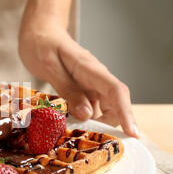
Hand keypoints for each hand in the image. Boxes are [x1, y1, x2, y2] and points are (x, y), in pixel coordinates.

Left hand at [19, 16, 138, 137]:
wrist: (38, 31)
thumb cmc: (41, 44)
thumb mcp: (49, 66)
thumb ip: (68, 89)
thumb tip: (86, 115)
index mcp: (90, 68)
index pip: (116, 91)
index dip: (126, 114)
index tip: (133, 134)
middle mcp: (95, 77)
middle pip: (115, 104)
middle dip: (110, 125)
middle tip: (92, 142)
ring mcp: (90, 84)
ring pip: (104, 109)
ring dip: (98, 125)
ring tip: (82, 139)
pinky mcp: (82, 89)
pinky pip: (90, 108)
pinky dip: (86, 120)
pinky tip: (73, 129)